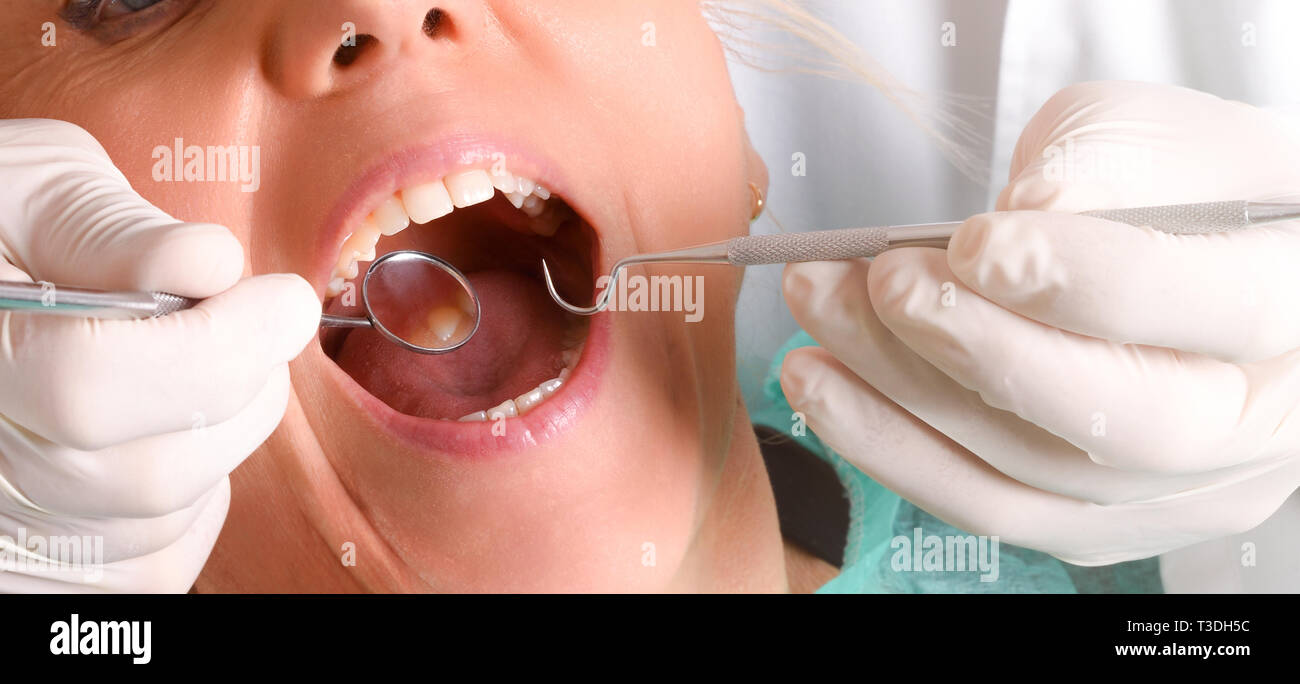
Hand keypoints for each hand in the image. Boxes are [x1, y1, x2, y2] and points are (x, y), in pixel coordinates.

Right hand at [0, 119, 318, 591]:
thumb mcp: (29, 187)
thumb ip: (108, 230)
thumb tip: (210, 266)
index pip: (88, 386)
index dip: (214, 347)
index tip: (285, 301)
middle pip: (144, 473)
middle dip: (238, 390)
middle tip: (259, 322)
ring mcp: (10, 525)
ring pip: (162, 522)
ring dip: (223, 438)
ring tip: (201, 363)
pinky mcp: (49, 566)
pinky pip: (158, 561)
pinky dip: (200, 495)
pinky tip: (177, 427)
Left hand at [781, 81, 1299, 564]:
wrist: (1180, 263)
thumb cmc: (1173, 186)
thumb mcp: (1150, 137)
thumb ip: (1101, 165)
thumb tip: (1023, 215)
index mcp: (1293, 299)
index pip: (1199, 306)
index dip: (1076, 279)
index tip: (972, 243)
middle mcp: (1259, 421)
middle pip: (1123, 422)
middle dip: (981, 352)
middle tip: (883, 284)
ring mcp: (1182, 490)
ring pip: (1039, 478)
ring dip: (905, 399)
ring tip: (819, 320)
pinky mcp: (1101, 522)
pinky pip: (993, 509)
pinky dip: (895, 451)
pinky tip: (826, 387)